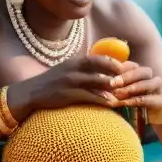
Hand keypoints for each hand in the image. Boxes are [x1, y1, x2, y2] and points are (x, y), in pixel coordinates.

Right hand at [7, 55, 123, 117]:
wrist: (31, 93)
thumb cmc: (53, 82)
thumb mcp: (67, 71)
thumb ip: (84, 70)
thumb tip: (103, 71)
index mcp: (74, 61)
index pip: (97, 58)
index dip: (113, 62)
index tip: (126, 66)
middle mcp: (72, 68)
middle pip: (99, 67)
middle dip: (116, 72)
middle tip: (130, 79)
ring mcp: (69, 81)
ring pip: (95, 82)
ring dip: (111, 87)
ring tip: (124, 92)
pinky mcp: (67, 94)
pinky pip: (88, 96)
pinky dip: (101, 99)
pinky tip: (110, 103)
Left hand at [110, 61, 161, 119]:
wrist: (154, 114)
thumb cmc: (135, 100)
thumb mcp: (123, 91)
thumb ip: (115, 85)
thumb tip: (99, 78)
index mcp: (140, 72)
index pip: (132, 65)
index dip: (121, 67)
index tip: (109, 71)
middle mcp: (151, 77)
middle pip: (143, 71)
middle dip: (127, 76)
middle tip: (113, 83)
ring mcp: (159, 88)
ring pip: (148, 83)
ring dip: (132, 88)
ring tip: (118, 93)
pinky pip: (150, 99)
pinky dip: (136, 100)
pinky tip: (125, 103)